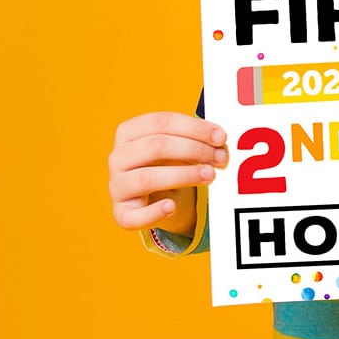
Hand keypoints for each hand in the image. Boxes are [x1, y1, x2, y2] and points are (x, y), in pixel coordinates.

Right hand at [108, 112, 227, 235]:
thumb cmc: (167, 161)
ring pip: (148, 177)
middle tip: (220, 158)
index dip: (194, 128)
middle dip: (194, 150)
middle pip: (157, 146)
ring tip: (210, 175)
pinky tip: (172, 206)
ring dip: (184, 175)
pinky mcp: (122, 213)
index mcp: (128, 131)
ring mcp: (117, 186)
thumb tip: (220, 140)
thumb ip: (195, 138)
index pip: (162, 122)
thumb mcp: (177, 144)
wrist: (151, 193)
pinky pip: (134, 216)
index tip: (221, 136)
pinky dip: (154, 212)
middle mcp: (118, 157)